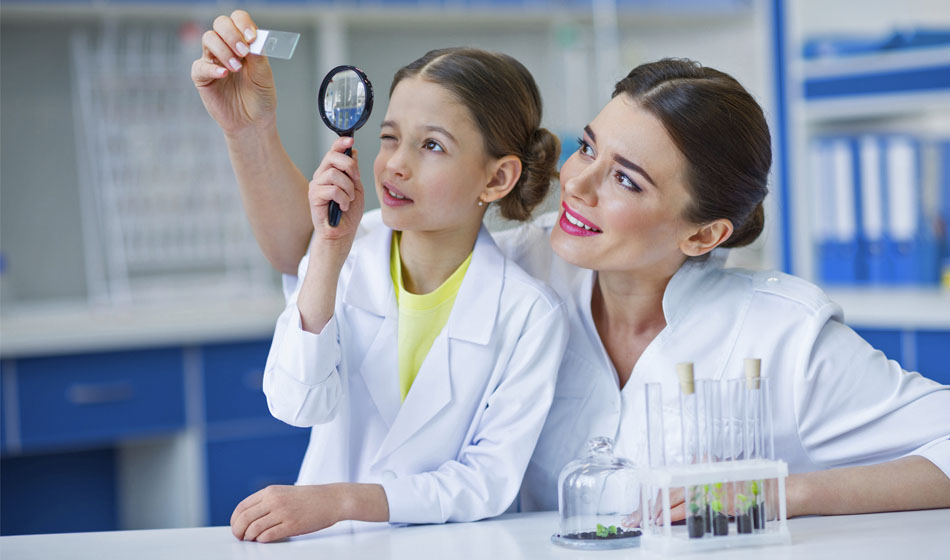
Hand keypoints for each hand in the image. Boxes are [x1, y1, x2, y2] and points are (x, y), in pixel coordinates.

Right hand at [191, 10, 276, 133]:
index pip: (237, 19)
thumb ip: (259, 57)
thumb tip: (253, 40)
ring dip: (224, 50)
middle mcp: (226, 47)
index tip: (252, 37)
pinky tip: (224, 74)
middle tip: (243, 52)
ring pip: (209, 39)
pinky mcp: (201, 77)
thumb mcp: (264, 76)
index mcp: (243, 42)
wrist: (253, 122)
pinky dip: (212, 68)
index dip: (243, 23)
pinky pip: (200, 66)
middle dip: (231, 34)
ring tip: (237, 68)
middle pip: (220, 24)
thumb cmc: (260, 97)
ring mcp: (212, 60)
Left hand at [230, 485, 343, 541]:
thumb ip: (267, 501)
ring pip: (254, 529)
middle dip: (238, 531)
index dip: (234, 520)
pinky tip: (265, 539)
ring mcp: (283, 513)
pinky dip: (262, 540)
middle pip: (244, 519)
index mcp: (270, 491)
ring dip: (250, 537)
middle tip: (240, 537)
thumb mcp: (285, 492)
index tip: (236, 527)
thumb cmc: (310, 498)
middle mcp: (274, 501)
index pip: (242, 507)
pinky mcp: (292, 525)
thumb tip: (249, 517)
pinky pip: (268, 536)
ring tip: (253, 539)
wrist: (332, 499)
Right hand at [309, 137, 364, 240]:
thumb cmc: (349, 212)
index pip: (333, 151)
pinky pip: (332, 189)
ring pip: (334, 173)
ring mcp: (316, 185)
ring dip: (348, 187)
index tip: (350, 140)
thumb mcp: (356, 187)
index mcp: (331, 171)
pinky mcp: (314, 197)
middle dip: (349, 166)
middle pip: (332, 156)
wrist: (343, 232)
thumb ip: (354, 171)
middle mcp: (321, 175)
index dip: (340, 143)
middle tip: (355, 180)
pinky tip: (343, 206)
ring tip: (349, 199)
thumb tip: (353, 151)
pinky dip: (343, 198)